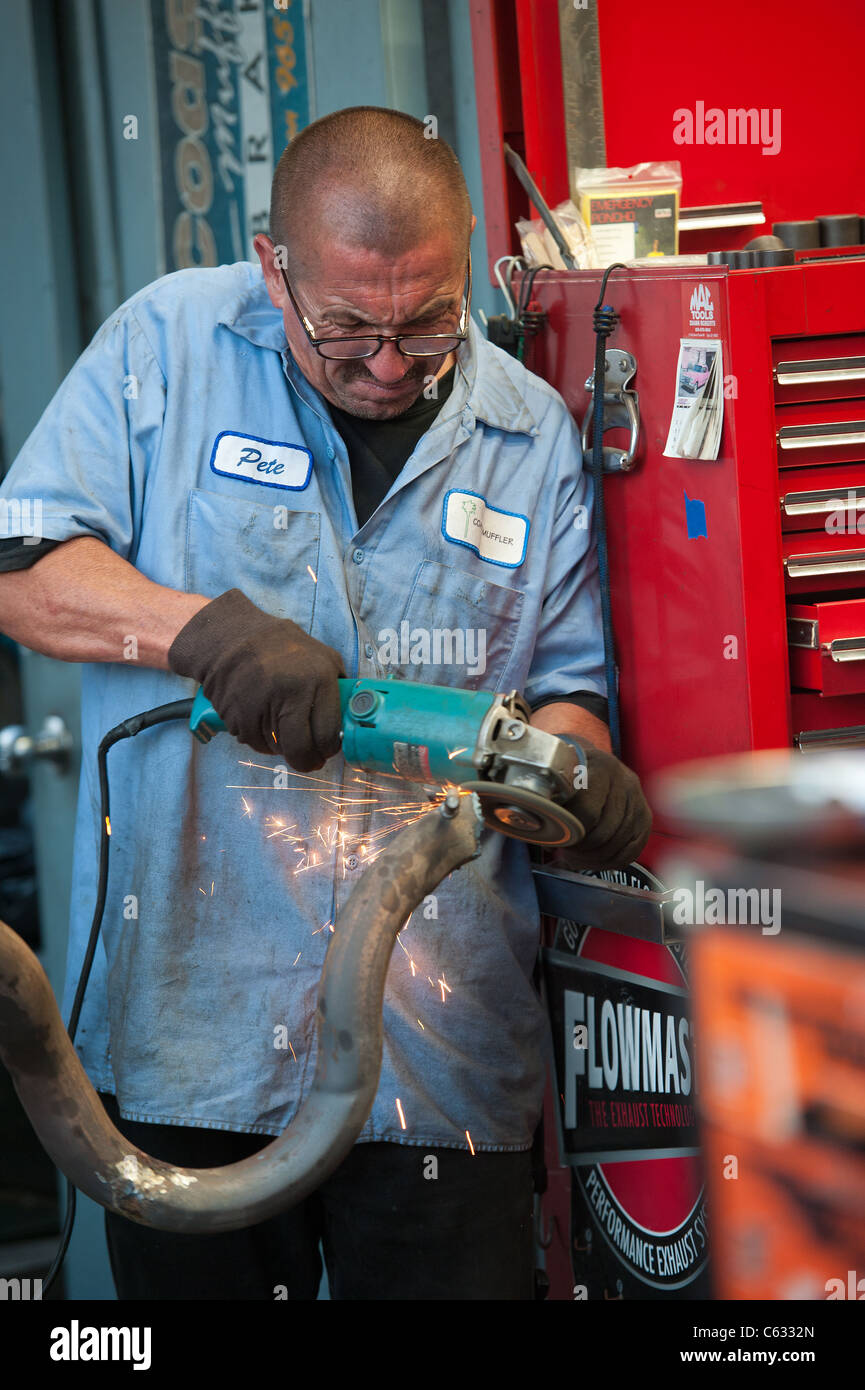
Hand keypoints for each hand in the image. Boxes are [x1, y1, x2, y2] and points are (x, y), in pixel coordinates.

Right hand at [168, 588, 344, 771]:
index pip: (327, 735)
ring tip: (282, 728)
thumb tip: (350, 718)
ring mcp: (261, 707)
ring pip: (276, 750)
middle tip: (309, 761)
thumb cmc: (283, 647)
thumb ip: (339, 686)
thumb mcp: (323, 656)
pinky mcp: (237, 716)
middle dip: (308, 762)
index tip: (327, 750)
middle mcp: (290, 694)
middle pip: (301, 750)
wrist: (232, 637)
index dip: (329, 749)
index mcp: (318, 679)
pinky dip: (260, 740)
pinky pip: (254, 744)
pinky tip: (263, 722)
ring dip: (282, 747)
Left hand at [558, 738, 651, 869]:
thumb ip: (548, 800)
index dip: (570, 833)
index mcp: (600, 767)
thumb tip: (536, 830)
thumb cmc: (566, 774)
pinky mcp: (645, 816)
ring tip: (575, 857)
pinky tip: (593, 860)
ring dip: (593, 859)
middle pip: (604, 833)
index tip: (555, 839)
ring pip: (618, 845)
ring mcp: (638, 799)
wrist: (589, 761)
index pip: (588, 812)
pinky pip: (632, 851)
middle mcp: (625, 781)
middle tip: (564, 852)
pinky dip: (611, 862)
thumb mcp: (555, 776)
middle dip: (581, 850)